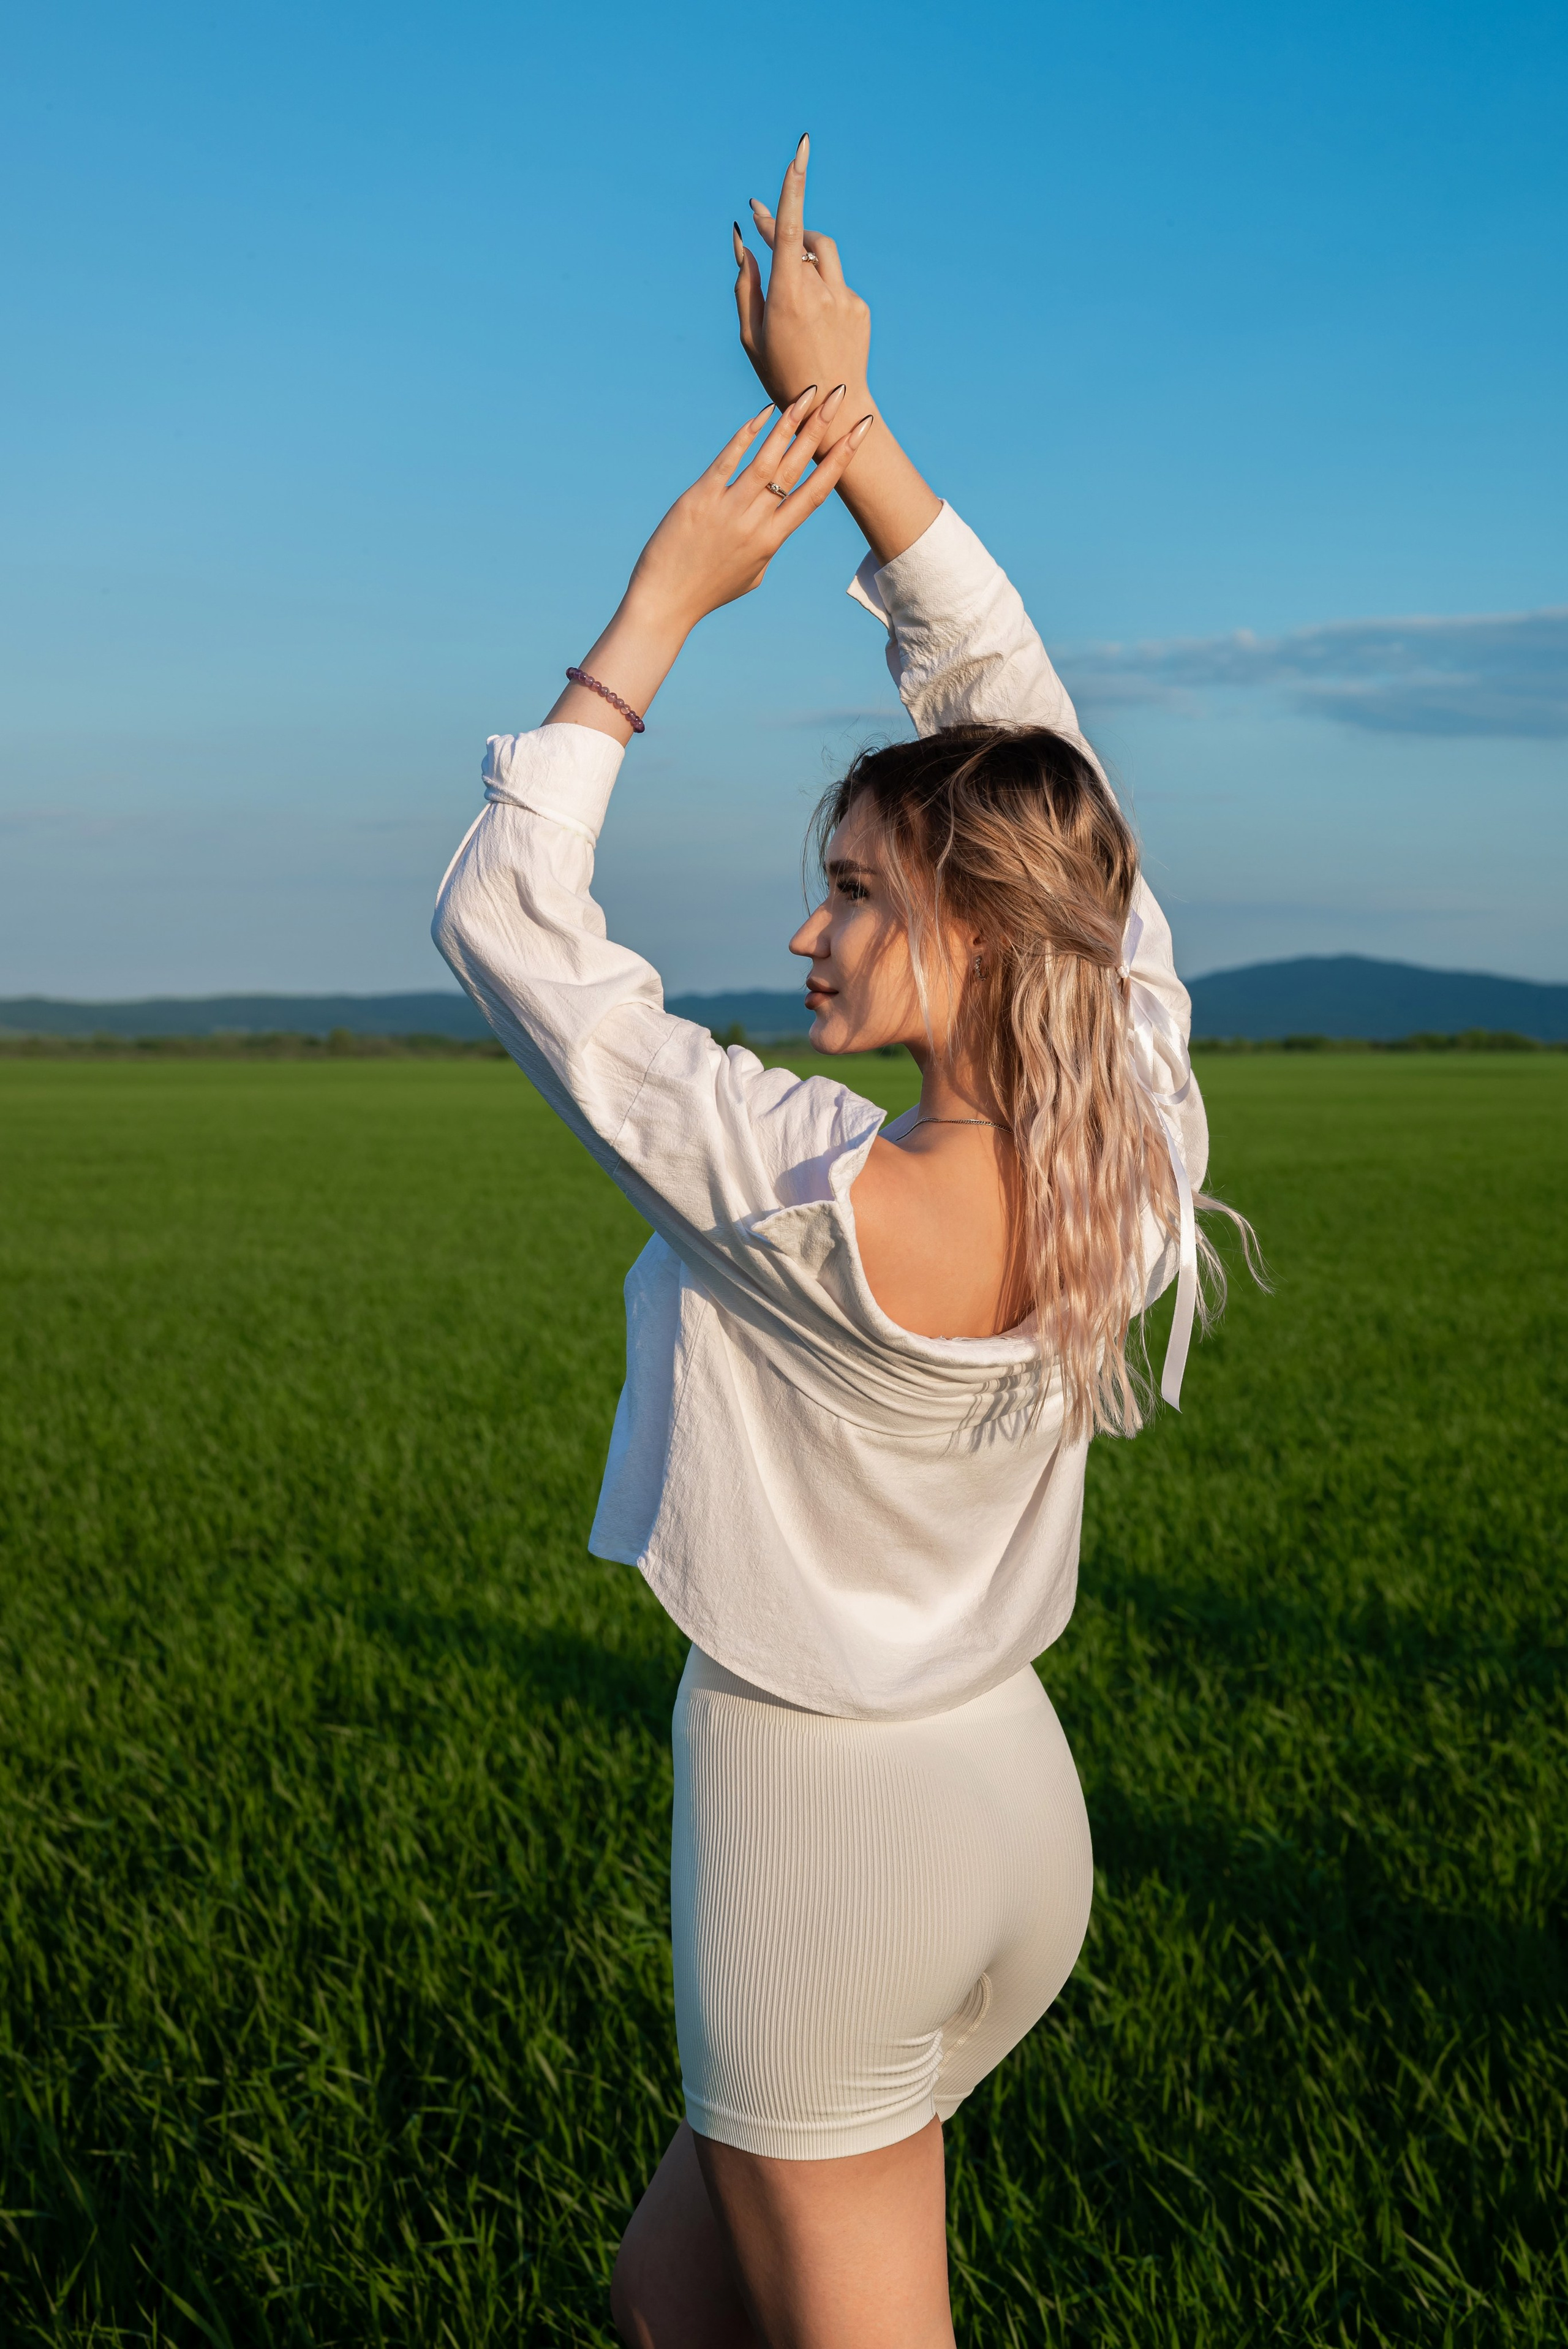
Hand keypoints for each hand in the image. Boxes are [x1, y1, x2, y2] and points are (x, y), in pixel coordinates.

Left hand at [627, 383, 869, 634]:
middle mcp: (756, 522)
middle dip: (822, 428)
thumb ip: (767, 544)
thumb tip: (773, 524)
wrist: (666, 603)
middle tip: (839, 394)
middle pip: (797, 467)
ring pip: (767, 459)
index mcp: (773, 540)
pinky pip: (727, 461)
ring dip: (790, 423)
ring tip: (808, 393)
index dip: (841, 460)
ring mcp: (729, 509)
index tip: (860, 431)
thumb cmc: (709, 590)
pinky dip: (746, 436)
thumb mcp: (751, 573)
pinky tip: (763, 413)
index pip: (816, 493)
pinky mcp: (699, 499)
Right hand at [733, 135, 872, 429]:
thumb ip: (746, 283)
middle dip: (782, 229)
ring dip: (804, 254)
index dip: (795, 185)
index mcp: (789, 296)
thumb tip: (743, 240)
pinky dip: (821, 290)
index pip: (790, 228)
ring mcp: (845, 298)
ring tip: (790, 286)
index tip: (802, 149)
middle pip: (803, 238)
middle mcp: (821, 291)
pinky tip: (816, 324)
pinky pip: (836, 283)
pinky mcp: (861, 307)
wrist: (832, 410)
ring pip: (822, 255)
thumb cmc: (780, 375)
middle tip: (760, 222)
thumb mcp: (751, 335)